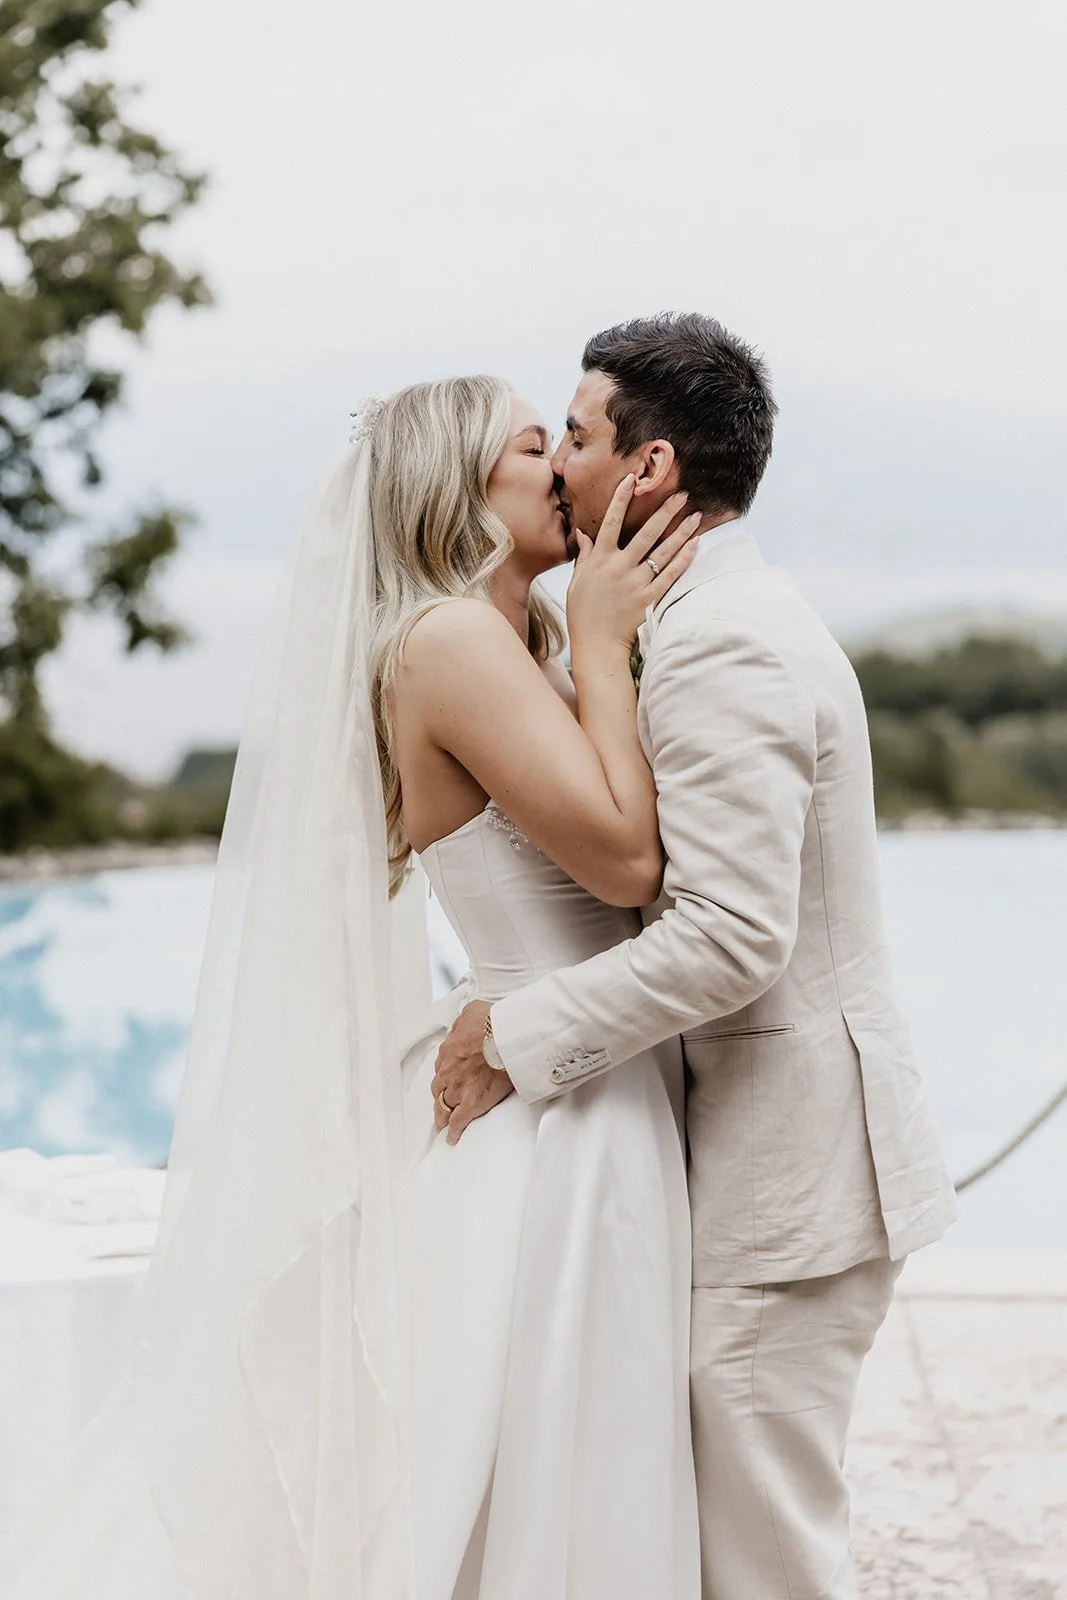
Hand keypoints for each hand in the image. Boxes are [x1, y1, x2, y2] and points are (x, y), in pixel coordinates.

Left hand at [432, 1001, 515, 1144]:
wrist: (507, 1038)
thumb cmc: (494, 1023)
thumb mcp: (473, 1011)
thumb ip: (465, 1020)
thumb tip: (466, 1022)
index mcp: (449, 1050)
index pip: (443, 1065)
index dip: (447, 1072)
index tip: (450, 1076)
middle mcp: (449, 1070)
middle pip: (440, 1087)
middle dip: (442, 1094)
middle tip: (444, 1100)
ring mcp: (459, 1088)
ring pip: (444, 1106)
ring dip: (443, 1114)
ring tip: (443, 1123)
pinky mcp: (472, 1102)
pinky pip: (458, 1122)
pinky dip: (454, 1131)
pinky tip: (452, 1137)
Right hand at [566, 476, 702, 651]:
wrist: (595, 644)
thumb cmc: (583, 612)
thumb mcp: (577, 580)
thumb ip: (584, 555)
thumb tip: (583, 533)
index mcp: (599, 559)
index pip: (611, 522)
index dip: (621, 499)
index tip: (632, 479)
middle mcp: (619, 567)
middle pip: (646, 533)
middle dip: (665, 512)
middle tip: (681, 494)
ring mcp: (635, 583)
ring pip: (662, 552)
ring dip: (681, 533)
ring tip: (695, 516)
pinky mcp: (648, 598)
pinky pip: (670, 576)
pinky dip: (684, 560)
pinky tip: (695, 545)